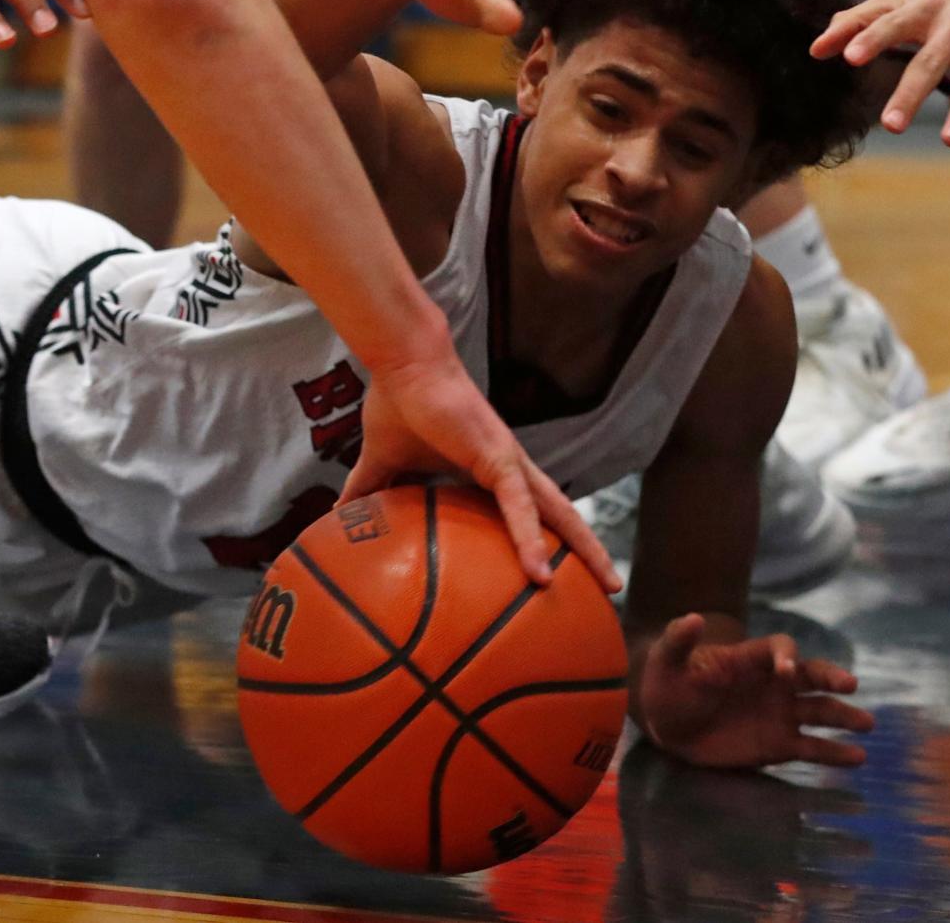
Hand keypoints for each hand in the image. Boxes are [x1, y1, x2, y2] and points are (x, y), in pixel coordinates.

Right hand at [339, 348, 620, 592]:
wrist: (403, 364)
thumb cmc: (399, 406)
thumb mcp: (381, 465)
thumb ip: (367, 493)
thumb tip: (336, 520)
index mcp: (492, 475)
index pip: (531, 515)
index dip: (548, 542)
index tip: (562, 578)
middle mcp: (512, 471)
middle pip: (561, 518)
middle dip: (588, 551)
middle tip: (613, 586)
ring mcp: (511, 464)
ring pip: (558, 514)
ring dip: (584, 548)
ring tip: (608, 583)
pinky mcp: (499, 457)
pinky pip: (520, 506)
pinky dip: (531, 539)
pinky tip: (540, 573)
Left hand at [638, 614, 873, 767]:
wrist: (667, 725)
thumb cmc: (668, 685)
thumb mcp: (666, 660)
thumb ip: (679, 640)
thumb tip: (693, 617)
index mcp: (750, 659)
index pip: (780, 648)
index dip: (786, 656)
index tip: (786, 672)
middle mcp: (773, 684)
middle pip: (811, 675)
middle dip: (832, 678)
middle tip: (851, 685)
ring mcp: (779, 714)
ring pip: (819, 711)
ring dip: (844, 716)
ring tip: (867, 723)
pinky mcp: (778, 745)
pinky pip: (812, 748)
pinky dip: (835, 753)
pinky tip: (858, 757)